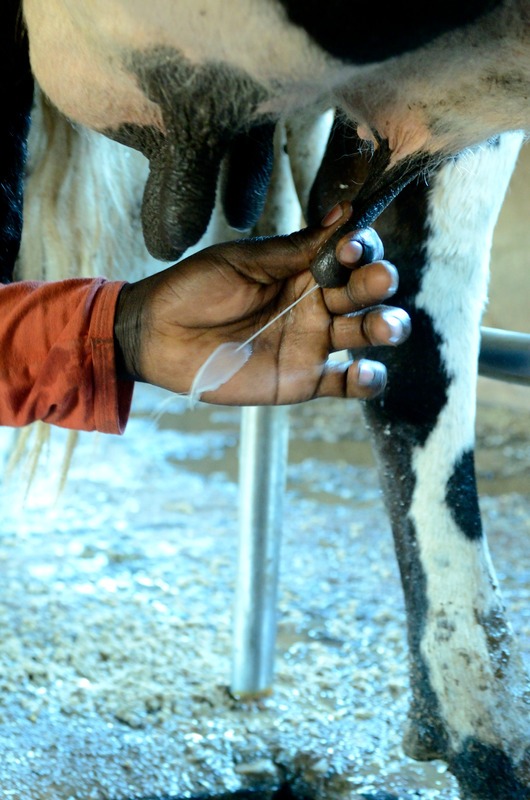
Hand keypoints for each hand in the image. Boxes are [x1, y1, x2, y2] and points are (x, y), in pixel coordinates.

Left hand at [114, 202, 409, 405]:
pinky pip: (347, 384)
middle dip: (378, 284)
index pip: (352, 255)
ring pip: (367, 334)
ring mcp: (314, 342)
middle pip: (367, 292)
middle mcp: (317, 304)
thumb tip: (344, 213)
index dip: (362, 249)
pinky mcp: (305, 380)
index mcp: (304, 269)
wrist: (157, 336)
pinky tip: (364, 373)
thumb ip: (294, 248)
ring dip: (386, 327)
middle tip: (374, 281)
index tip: (351, 247)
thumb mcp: (242, 261)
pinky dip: (366, 381)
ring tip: (384, 327)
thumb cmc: (194, 289)